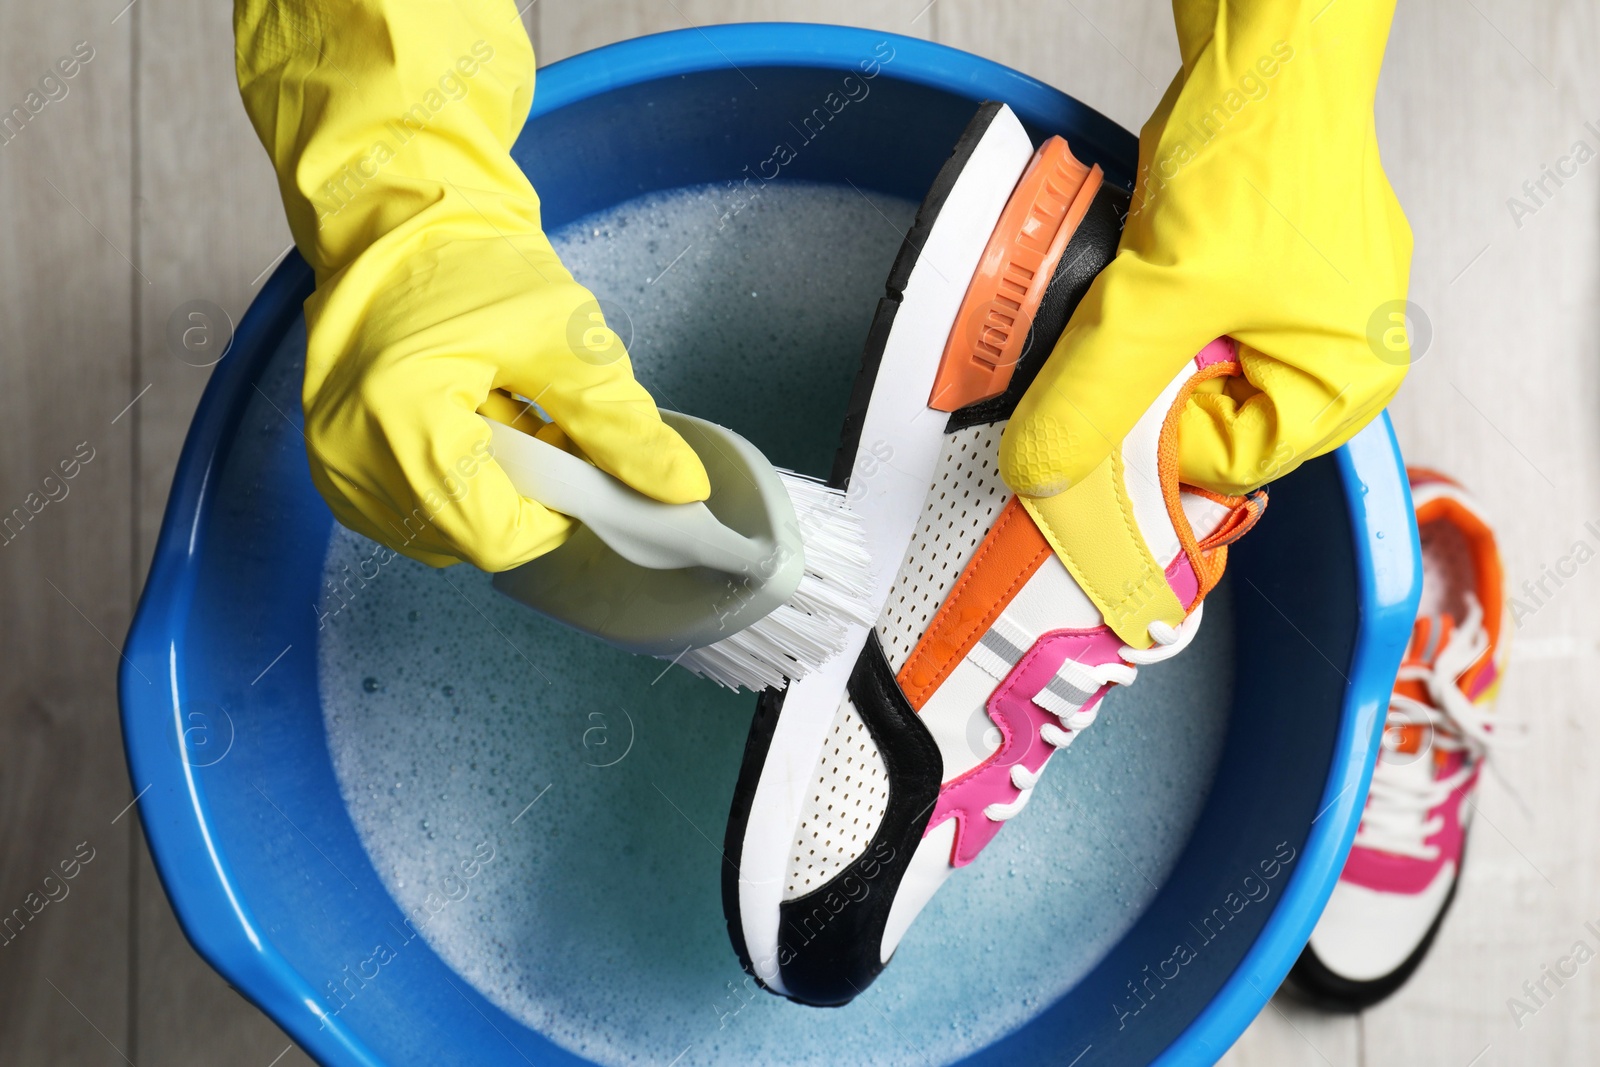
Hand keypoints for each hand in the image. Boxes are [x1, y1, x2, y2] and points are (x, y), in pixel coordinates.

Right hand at [235, 0, 707, 569]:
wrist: (399, 223)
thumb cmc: (473, 265)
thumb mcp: (565, 338)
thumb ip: (621, 425)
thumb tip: (680, 492)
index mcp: (400, 415)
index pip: (498, 535)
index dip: (558, 515)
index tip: (582, 462)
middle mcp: (350, 457)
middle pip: (473, 540)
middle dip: (526, 497)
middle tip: (539, 422)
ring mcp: (334, 469)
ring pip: (447, 535)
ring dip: (491, 492)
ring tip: (497, 415)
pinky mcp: (335, 470)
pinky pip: (416, 516)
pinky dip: (455, 485)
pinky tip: (463, 425)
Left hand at [1001, 0, 1412, 497]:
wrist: (1266, 36)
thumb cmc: (1263, 144)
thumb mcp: (1161, 292)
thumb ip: (1095, 389)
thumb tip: (1043, 468)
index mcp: (1346, 382)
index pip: (1229, 466)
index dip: (1155, 446)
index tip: (1094, 419)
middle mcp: (1331, 354)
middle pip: (1206, 424)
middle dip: (1145, 389)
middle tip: (1111, 345)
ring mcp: (1293, 310)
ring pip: (1185, 372)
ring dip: (1138, 347)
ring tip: (1133, 293)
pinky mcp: (1254, 272)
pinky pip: (1183, 323)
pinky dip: (1145, 311)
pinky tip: (1138, 273)